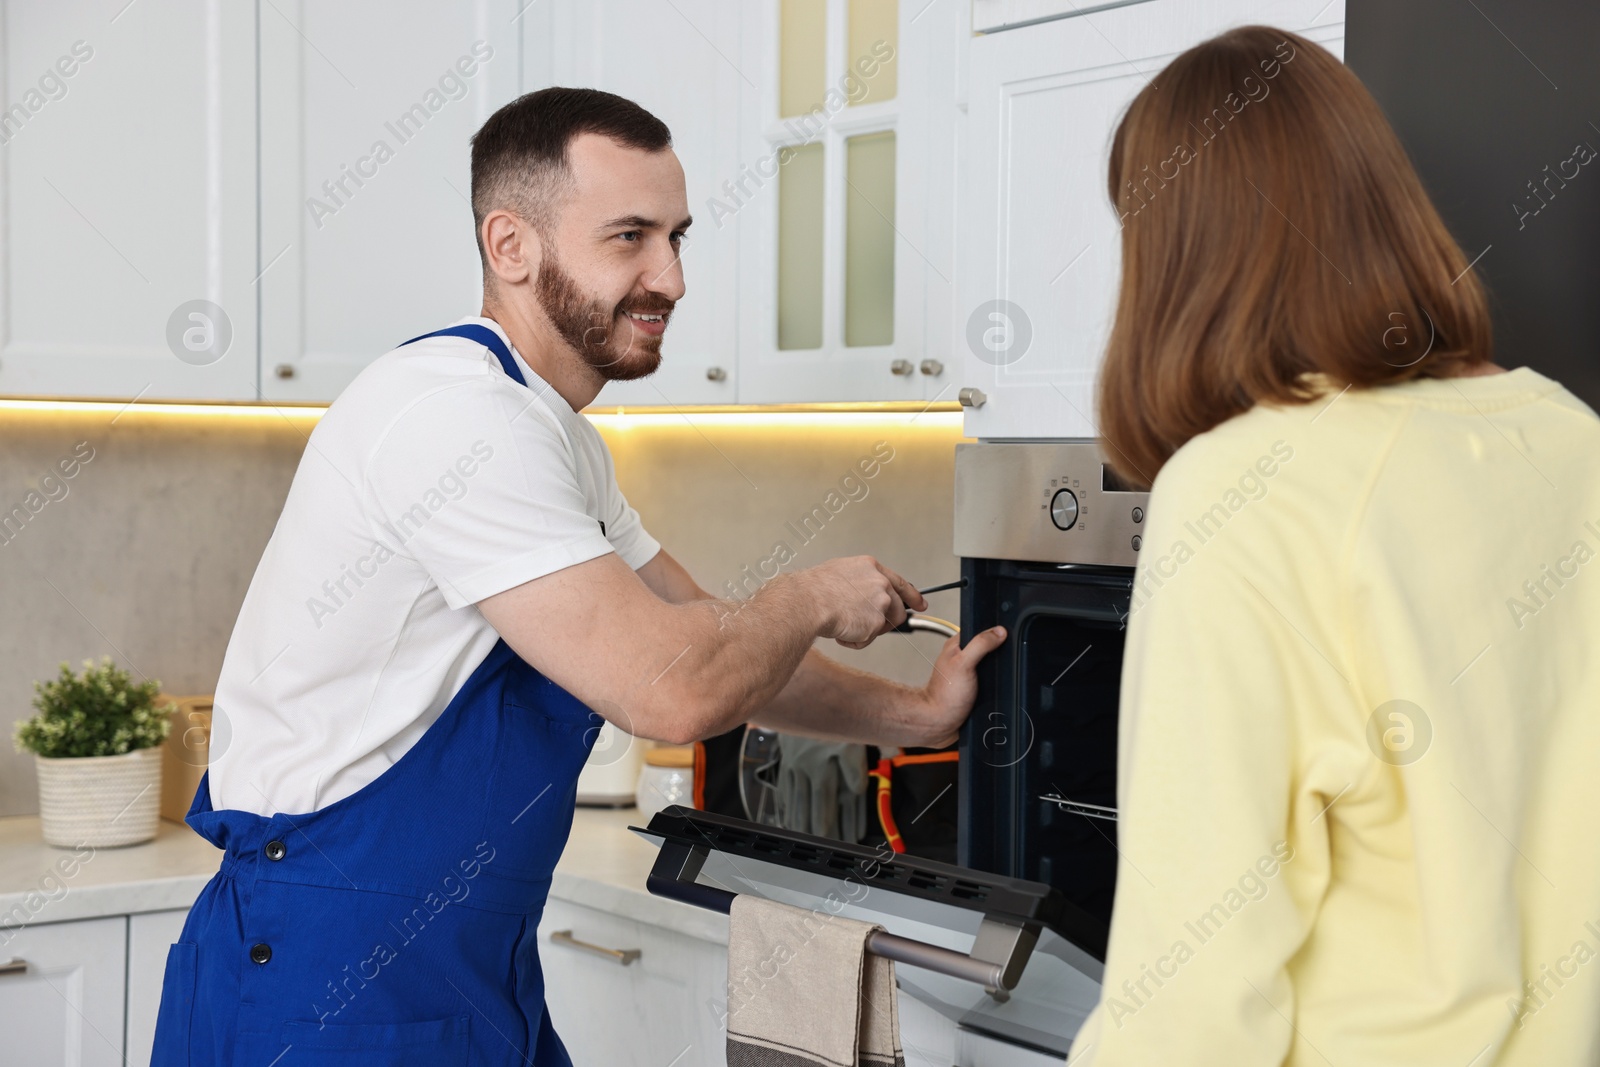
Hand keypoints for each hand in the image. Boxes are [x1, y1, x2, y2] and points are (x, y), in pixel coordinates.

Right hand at [800, 556, 925, 649]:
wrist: (807, 602)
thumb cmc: (814, 588)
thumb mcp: (839, 572)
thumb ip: (858, 581)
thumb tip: (860, 594)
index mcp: (871, 567)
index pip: (900, 582)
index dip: (912, 596)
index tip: (921, 604)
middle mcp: (881, 583)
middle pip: (898, 609)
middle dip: (885, 622)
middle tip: (868, 627)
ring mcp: (881, 603)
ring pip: (884, 626)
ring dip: (867, 630)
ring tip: (845, 624)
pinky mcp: (876, 622)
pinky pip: (867, 639)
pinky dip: (853, 640)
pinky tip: (839, 630)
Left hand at [913, 626, 1007, 746]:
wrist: (940, 724)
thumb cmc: (944, 696)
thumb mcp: (963, 663)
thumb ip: (980, 645)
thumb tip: (999, 632)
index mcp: (957, 646)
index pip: (981, 630)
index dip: (995, 631)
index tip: (1007, 636)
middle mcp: (964, 658)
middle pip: (990, 648)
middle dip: (1000, 653)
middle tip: (1004, 661)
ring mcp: (971, 674)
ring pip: (994, 666)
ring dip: (1000, 671)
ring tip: (1001, 677)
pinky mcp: (977, 689)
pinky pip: (993, 682)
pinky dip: (999, 685)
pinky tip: (1000, 688)